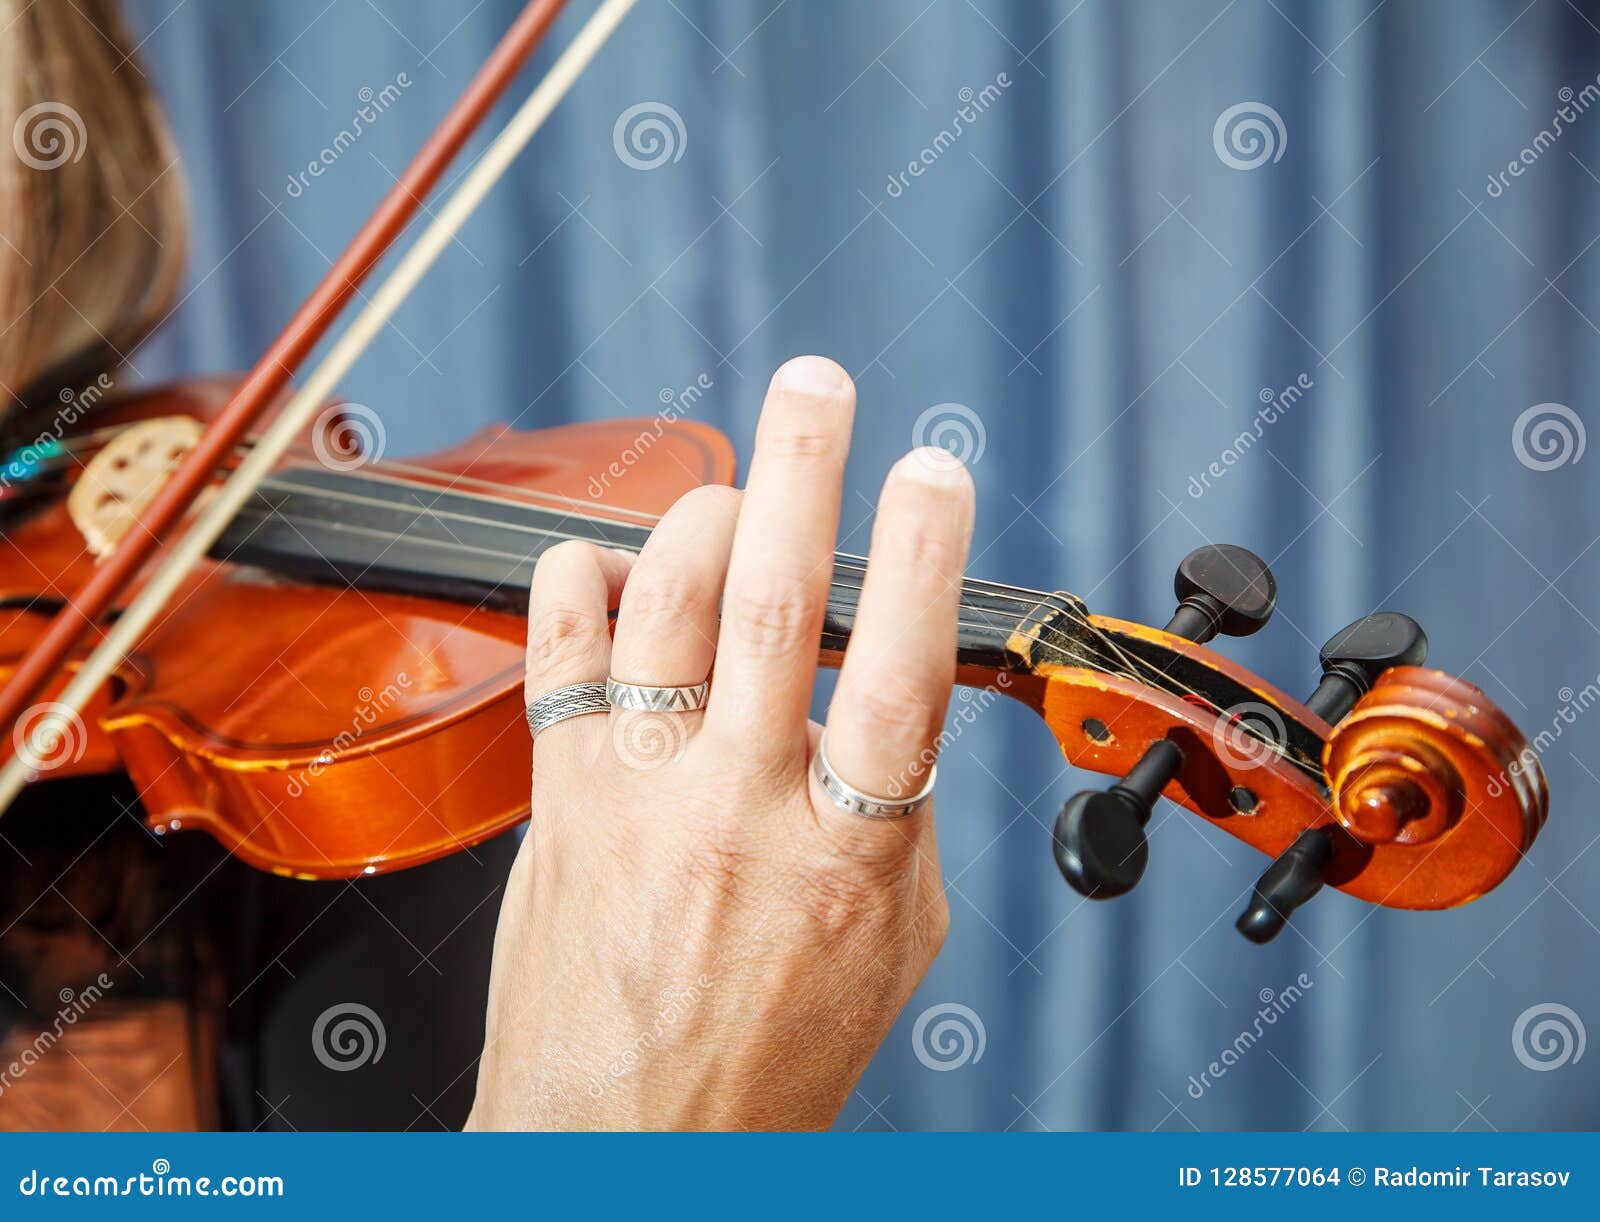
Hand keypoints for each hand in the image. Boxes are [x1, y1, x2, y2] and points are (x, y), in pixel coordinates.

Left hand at [467, 356, 975, 1130]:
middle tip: (819, 388)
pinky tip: (607, 560)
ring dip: (702, 515)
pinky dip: (580, 582)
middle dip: (805, 470)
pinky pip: (559, 656)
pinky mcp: (561, 802)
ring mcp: (638, 800)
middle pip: (778, 606)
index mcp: (843, 856)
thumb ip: (893, 823)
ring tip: (735, 484)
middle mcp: (736, 810)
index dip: (923, 558)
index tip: (936, 473)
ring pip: (665, 607)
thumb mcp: (888, 953)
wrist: (620, 1148)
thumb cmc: (761, 1063)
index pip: (899, 675)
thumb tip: (888, 717)